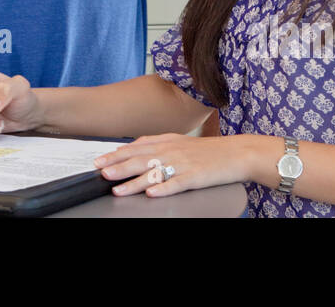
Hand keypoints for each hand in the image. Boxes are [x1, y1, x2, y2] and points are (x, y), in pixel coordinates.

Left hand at [92, 133, 249, 197]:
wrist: (235, 153)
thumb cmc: (206, 150)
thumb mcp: (178, 141)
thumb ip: (155, 144)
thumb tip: (131, 148)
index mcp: (166, 142)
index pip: (135, 147)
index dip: (116, 154)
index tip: (99, 161)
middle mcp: (171, 151)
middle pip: (140, 159)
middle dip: (118, 166)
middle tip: (101, 172)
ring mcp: (183, 164)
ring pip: (154, 173)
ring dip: (133, 181)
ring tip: (118, 189)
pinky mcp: (195, 177)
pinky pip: (176, 184)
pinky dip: (163, 189)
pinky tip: (152, 194)